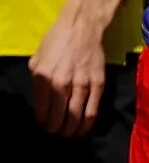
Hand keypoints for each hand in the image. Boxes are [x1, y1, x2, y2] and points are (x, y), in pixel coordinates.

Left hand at [24, 1, 108, 137]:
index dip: (43, 120)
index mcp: (43, 76)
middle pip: (58, 114)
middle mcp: (61, 83)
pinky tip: (84, 128)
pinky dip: (88, 122)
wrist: (82, 28)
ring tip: (68, 134)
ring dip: (71, 128)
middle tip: (56, 133)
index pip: (41, 107)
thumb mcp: (38, 57)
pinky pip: (92, 108)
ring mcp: (81, 84)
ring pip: (76, 115)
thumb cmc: (57, 40)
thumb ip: (38, 77)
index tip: (44, 125)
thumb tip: (40, 95)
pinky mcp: (97, 84)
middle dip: (56, 127)